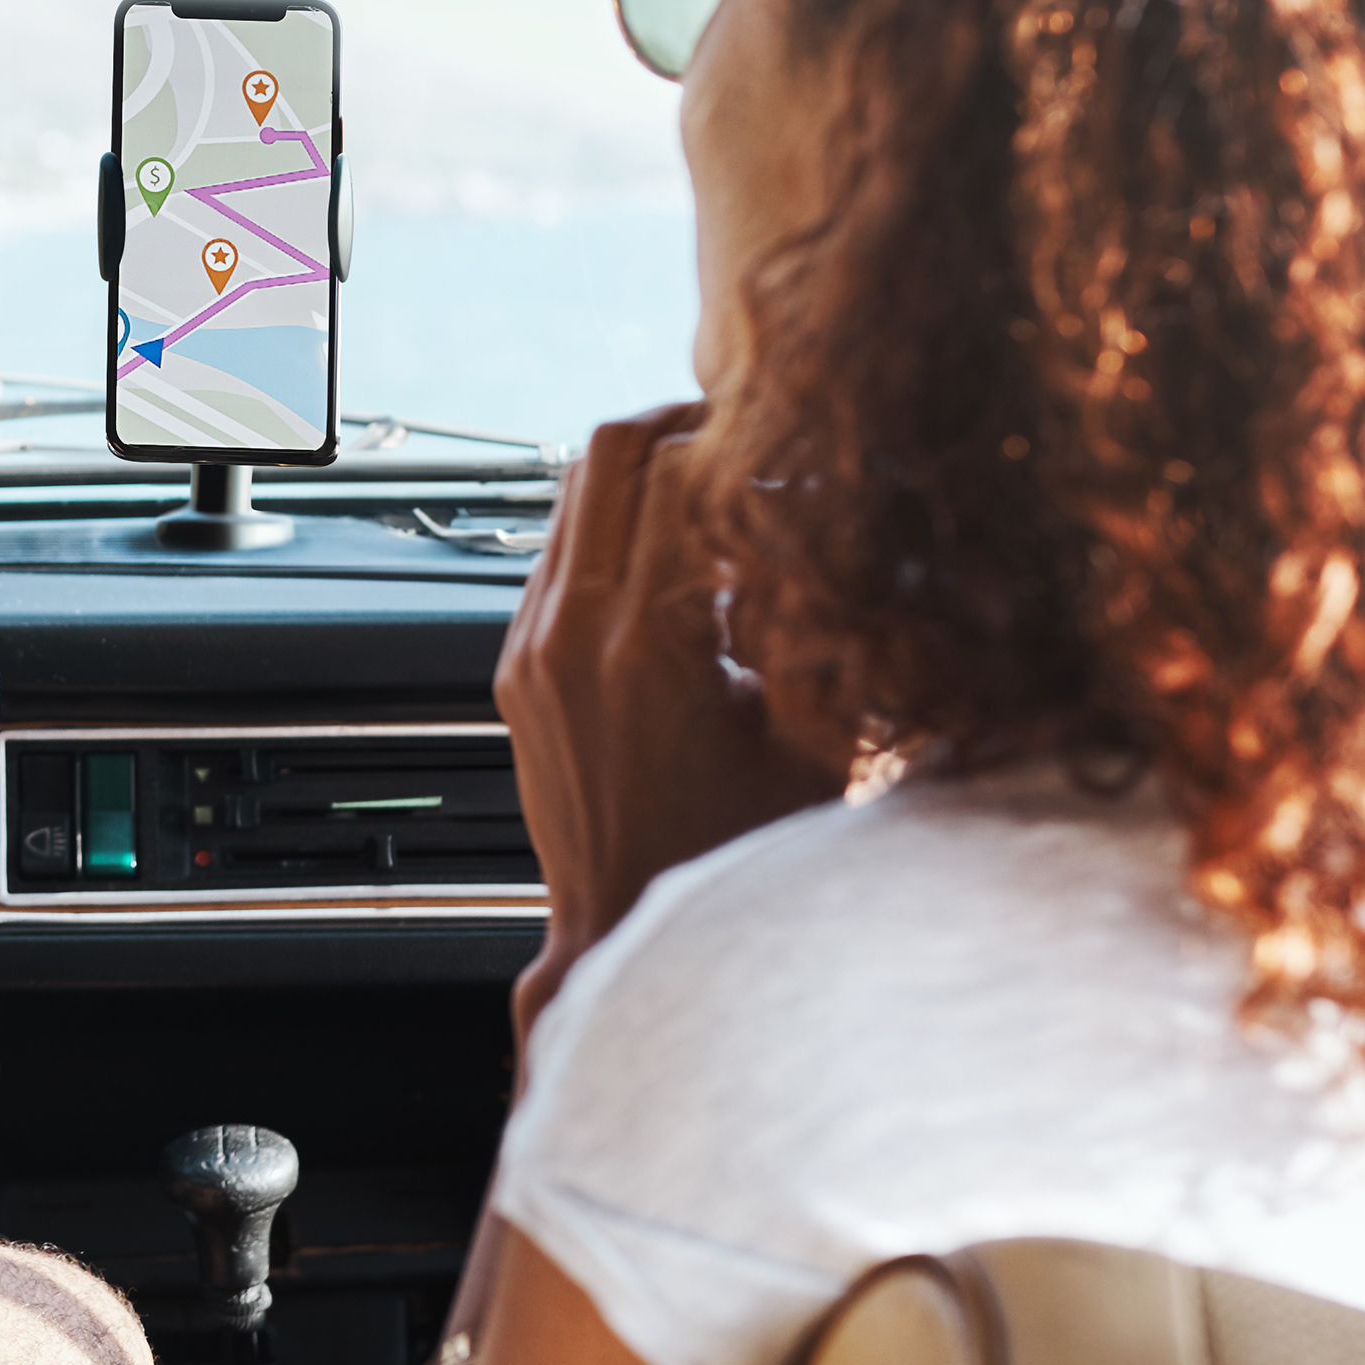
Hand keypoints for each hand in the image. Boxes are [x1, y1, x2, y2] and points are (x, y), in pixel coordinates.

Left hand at [497, 406, 847, 1052]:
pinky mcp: (517, 671)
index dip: (748, 442)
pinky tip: (678, 568)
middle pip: (609, 451)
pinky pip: (559, 554)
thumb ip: (822, 629)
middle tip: (747, 444)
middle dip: (684, 430)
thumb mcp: (812, 738)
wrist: (632, 934)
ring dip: (646, 475)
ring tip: (719, 499)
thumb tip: (848, 534)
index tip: (795, 452)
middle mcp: (572, 635)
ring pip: (574, 493)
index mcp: (647, 643)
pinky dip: (615, 533)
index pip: (683, 470)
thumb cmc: (732, 861)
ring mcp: (533, 651)